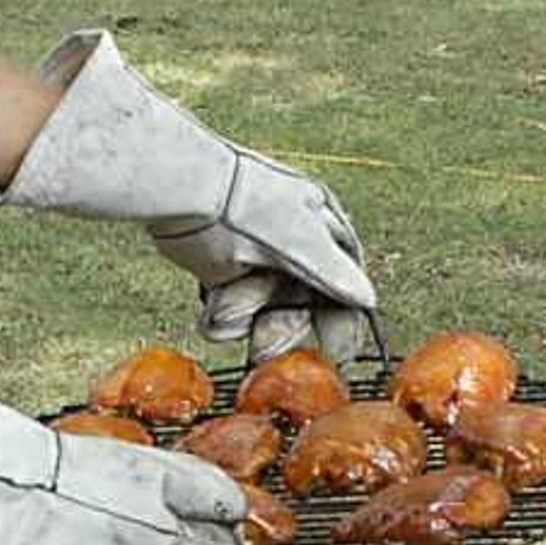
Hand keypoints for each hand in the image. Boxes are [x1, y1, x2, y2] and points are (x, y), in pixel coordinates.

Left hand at [0, 32, 378, 364]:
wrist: (177, 188)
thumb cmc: (241, 203)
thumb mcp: (298, 240)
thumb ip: (335, 273)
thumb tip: (368, 300)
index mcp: (322, 225)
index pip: (344, 284)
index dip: (340, 321)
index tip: (335, 355)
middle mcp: (294, 243)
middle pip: (302, 306)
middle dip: (280, 328)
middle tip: (262, 349)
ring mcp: (257, 257)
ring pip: (264, 312)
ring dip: (244, 317)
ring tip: (223, 305)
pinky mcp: (223, 270)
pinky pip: (234, 310)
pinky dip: (222, 314)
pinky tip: (212, 304)